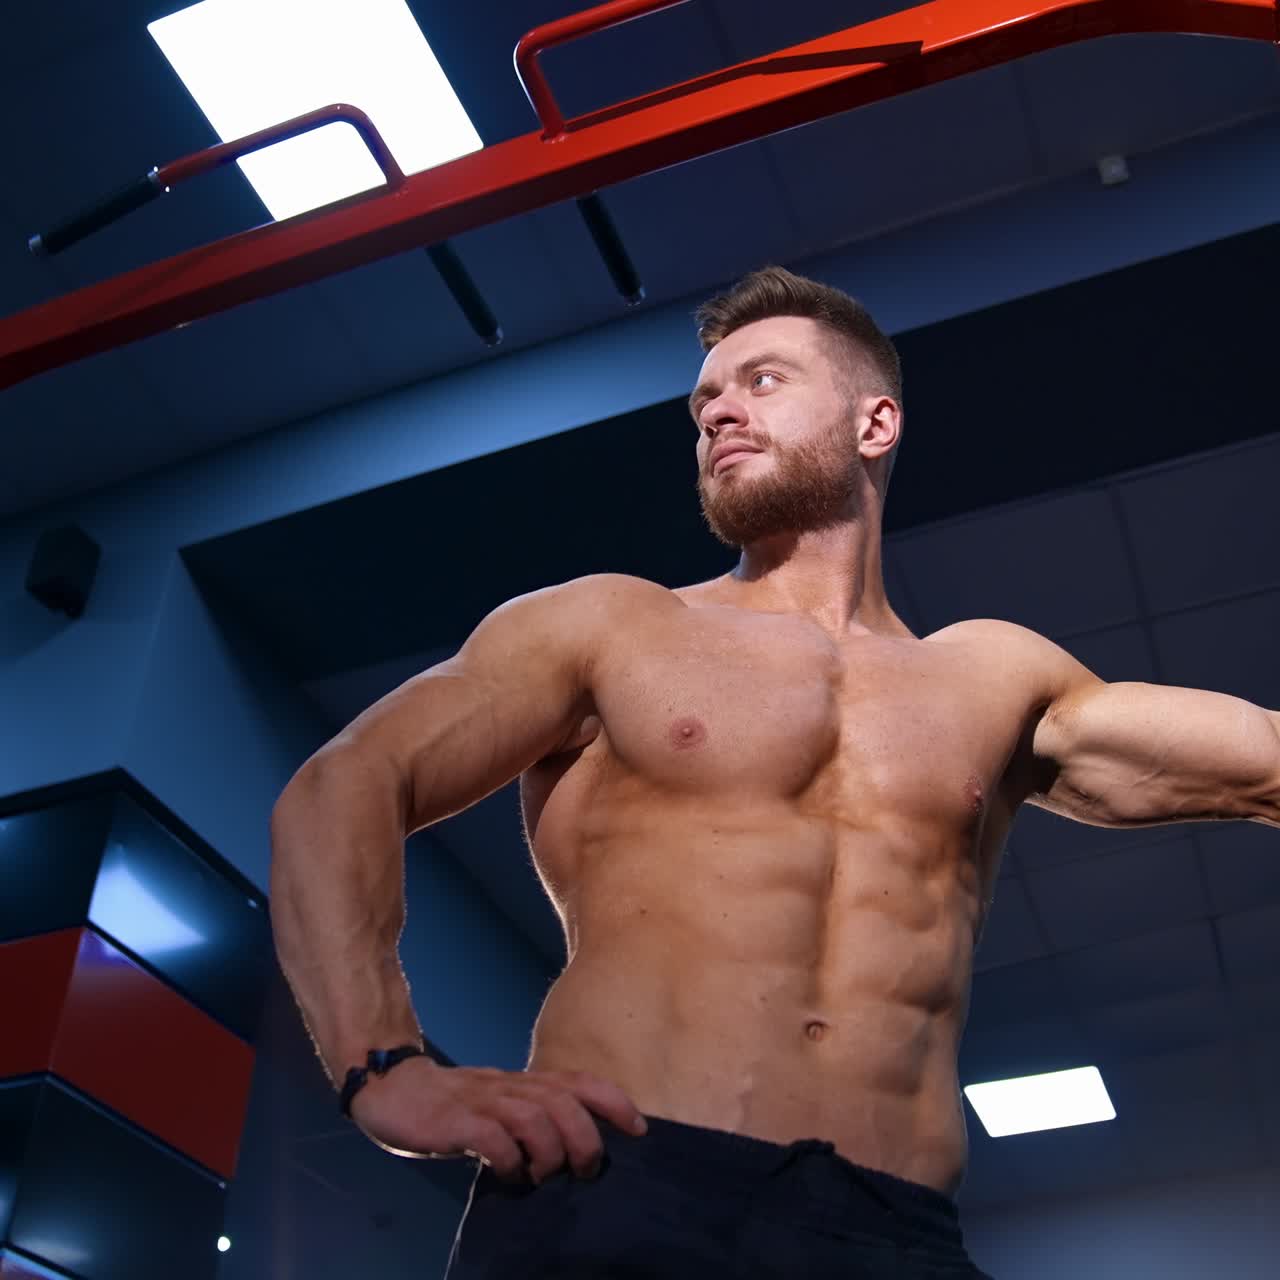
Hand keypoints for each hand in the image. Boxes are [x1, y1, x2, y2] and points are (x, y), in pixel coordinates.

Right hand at [348, 1058, 648, 1184]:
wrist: (393, 1086)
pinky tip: (508, 1175)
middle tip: (588, 1170)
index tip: (640, 1128)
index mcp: (524, 1083)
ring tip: (545, 1175)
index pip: (579, 1081)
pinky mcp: (454, 1120)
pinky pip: (492, 1138)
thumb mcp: (500, 1104)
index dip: (614, 1101)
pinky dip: (509, 1160)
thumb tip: (573, 1152)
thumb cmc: (454, 1103)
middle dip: (587, 1137)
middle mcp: (510, 1087)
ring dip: (551, 1151)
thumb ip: (532, 1118)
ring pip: (535, 1116)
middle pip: (565, 1101)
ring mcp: (483, 1101)